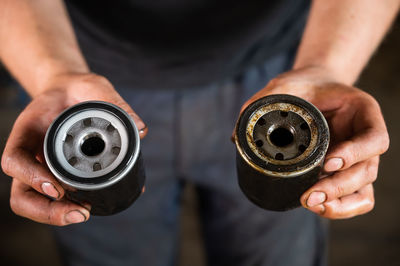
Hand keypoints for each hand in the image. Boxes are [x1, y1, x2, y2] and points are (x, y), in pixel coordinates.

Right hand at [1, 73, 146, 224]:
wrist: (73, 93)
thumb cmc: (78, 90)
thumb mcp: (95, 87)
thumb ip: (115, 102)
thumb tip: (141, 130)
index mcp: (29, 130)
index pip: (15, 159)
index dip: (31, 177)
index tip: (58, 187)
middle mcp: (31, 154)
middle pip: (21, 194)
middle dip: (46, 210)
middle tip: (80, 212)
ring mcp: (41, 168)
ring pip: (34, 203)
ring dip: (56, 216)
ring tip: (86, 213)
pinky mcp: (59, 174)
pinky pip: (57, 198)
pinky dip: (70, 207)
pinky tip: (94, 206)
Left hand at [240, 66, 388, 218]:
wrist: (314, 90)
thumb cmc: (305, 86)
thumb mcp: (285, 85)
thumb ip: (264, 102)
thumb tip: (236, 138)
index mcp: (362, 112)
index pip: (374, 138)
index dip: (354, 154)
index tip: (326, 162)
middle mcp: (365, 138)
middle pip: (367, 171)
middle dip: (338, 187)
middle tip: (310, 194)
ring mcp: (358, 159)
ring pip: (363, 191)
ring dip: (339, 202)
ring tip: (310, 203)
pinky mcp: (346, 173)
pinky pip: (355, 199)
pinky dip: (341, 208)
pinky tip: (317, 207)